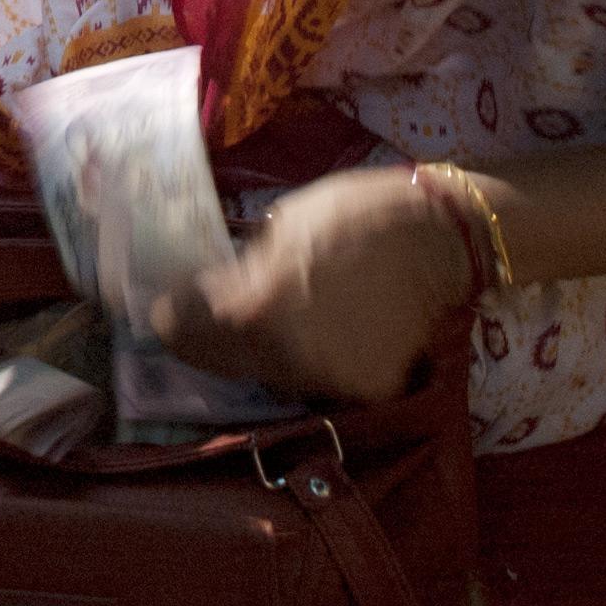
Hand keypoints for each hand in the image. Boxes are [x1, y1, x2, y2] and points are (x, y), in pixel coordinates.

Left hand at [147, 167, 475, 403]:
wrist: (438, 236)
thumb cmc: (355, 213)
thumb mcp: (281, 226)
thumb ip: (243, 268)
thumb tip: (211, 286)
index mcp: (254, 308)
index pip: (181, 332)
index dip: (170, 318)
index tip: (167, 308)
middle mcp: (284, 355)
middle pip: (223, 362)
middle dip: (214, 338)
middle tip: (220, 314)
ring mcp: (326, 380)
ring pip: (274, 377)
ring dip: (267, 353)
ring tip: (289, 316)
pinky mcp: (365, 392)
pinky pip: (324, 382)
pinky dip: (321, 362)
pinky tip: (335, 330)